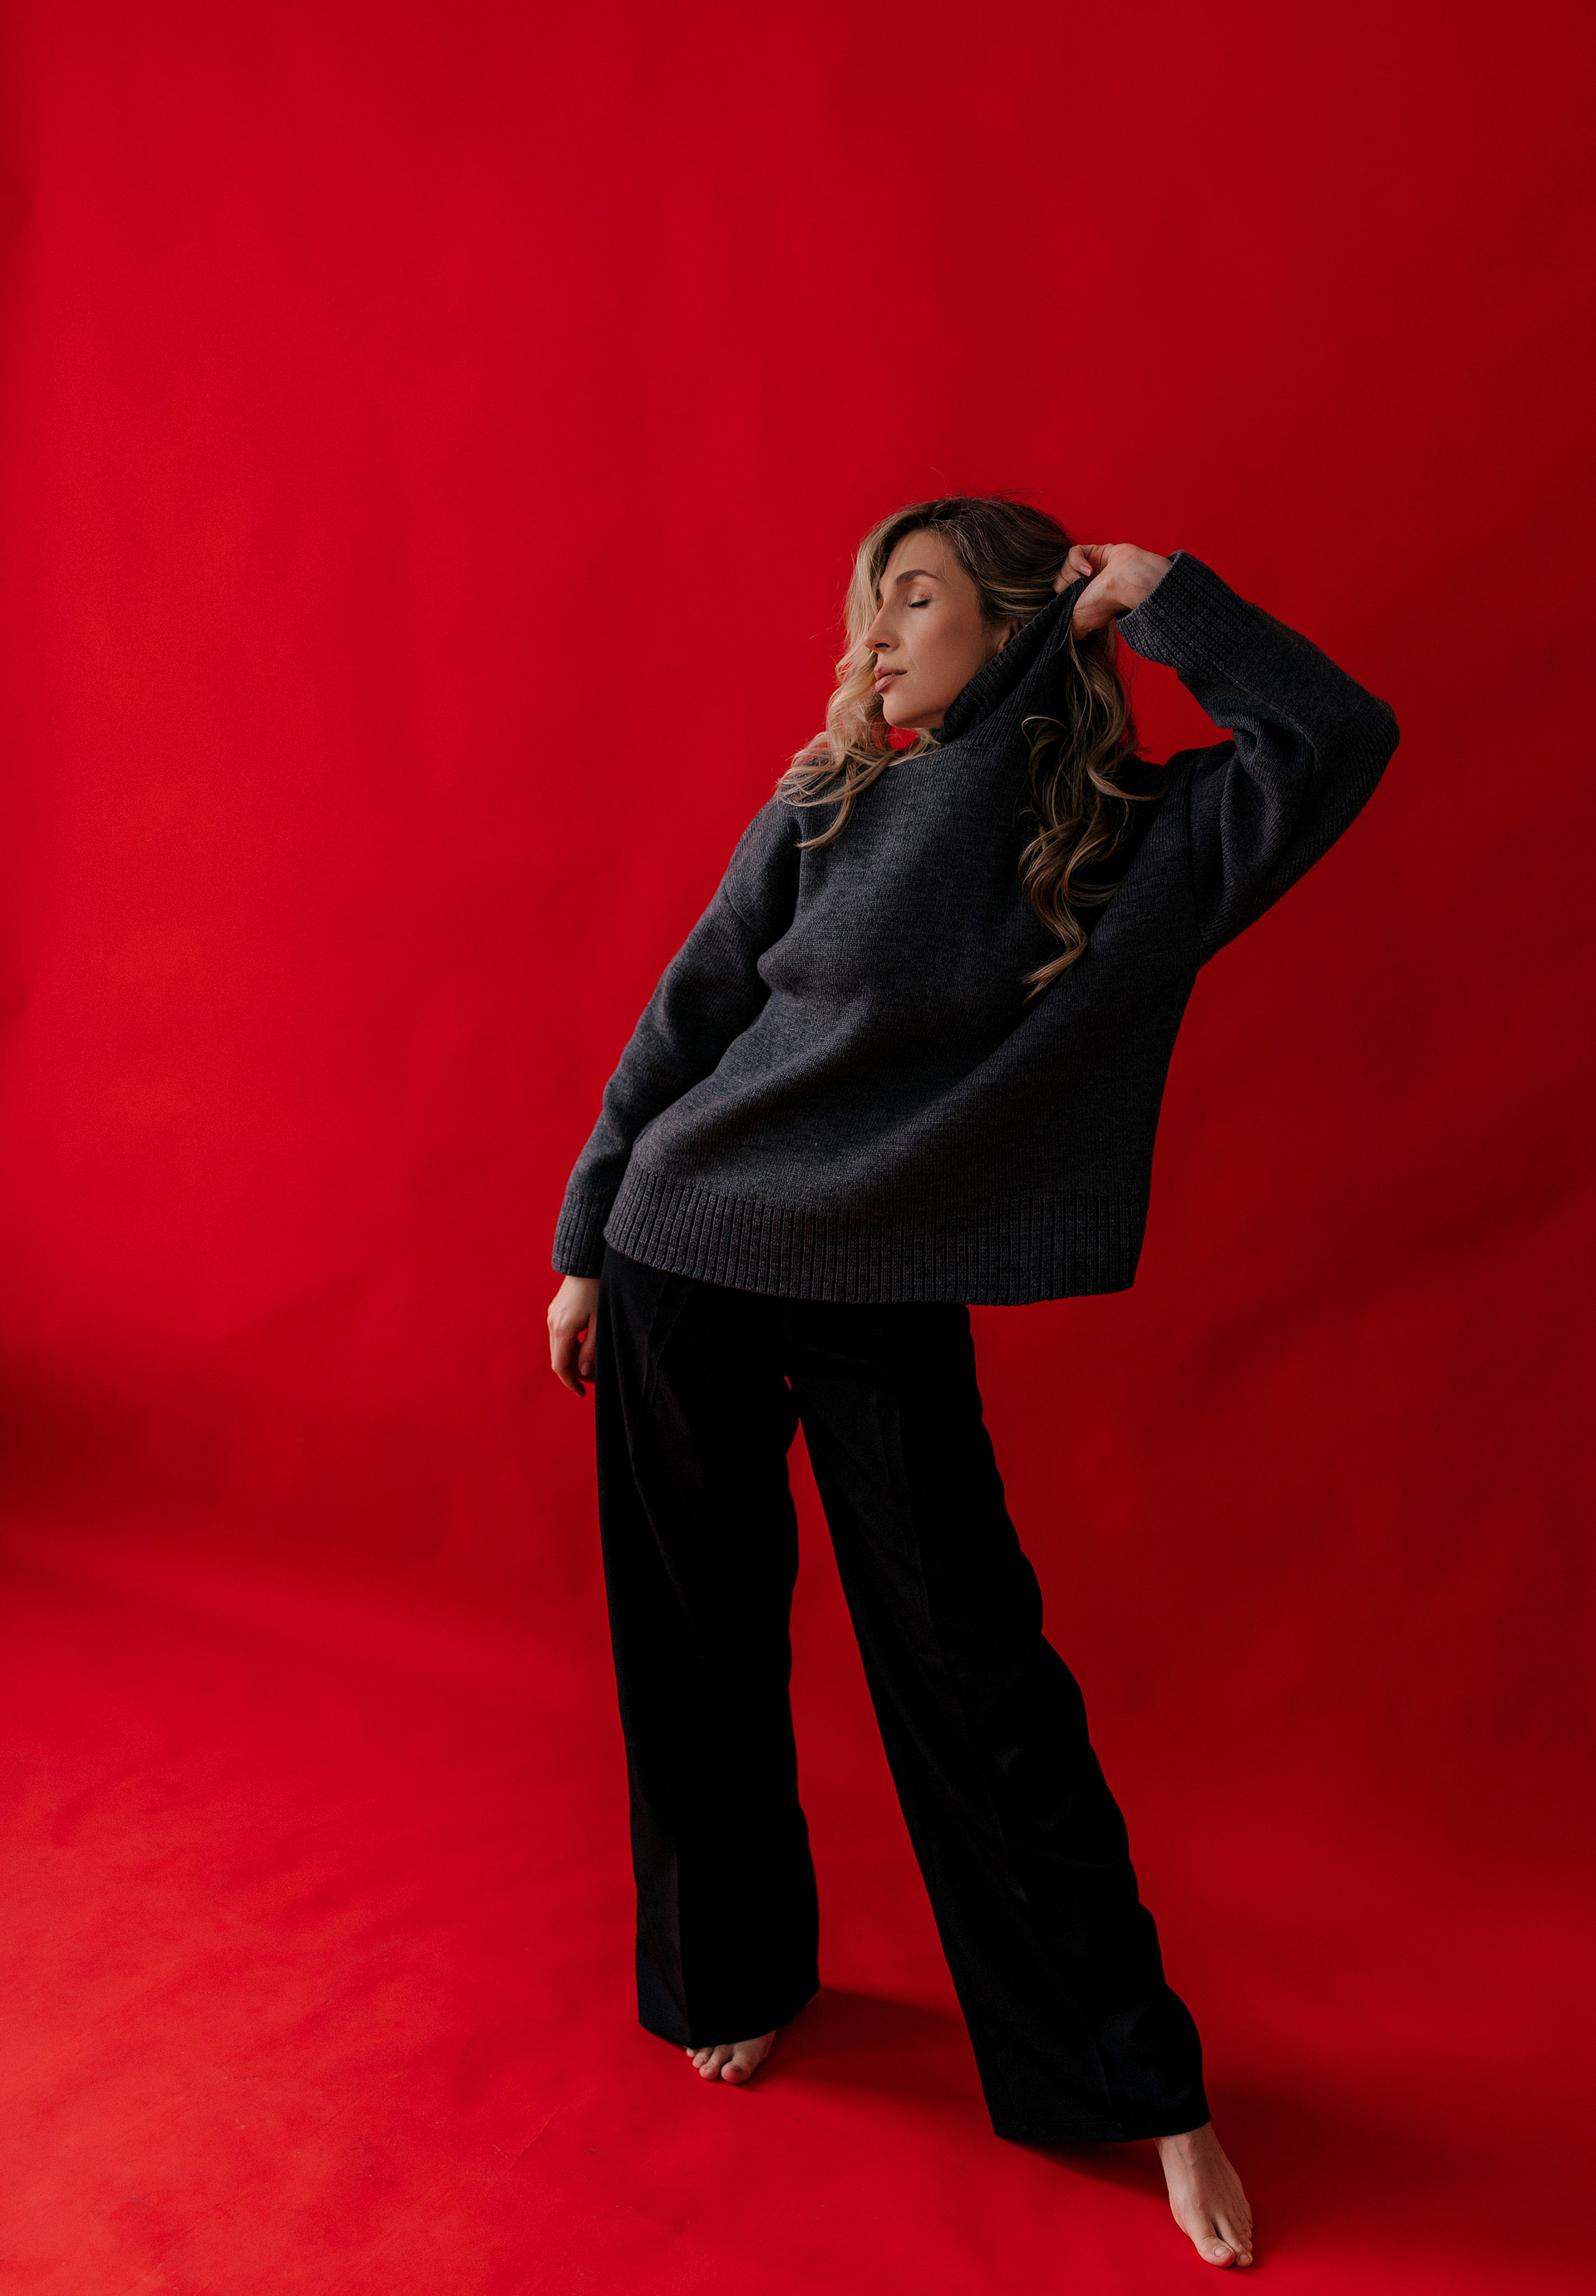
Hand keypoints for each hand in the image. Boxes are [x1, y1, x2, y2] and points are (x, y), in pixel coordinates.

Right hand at [548, 1273, 599, 1395]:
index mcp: (563, 1330)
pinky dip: (570, 1347)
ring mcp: (552, 1317)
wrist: (587, 1264)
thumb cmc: (598, 1291)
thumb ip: (591, 1349)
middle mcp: (552, 1324)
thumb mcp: (600, 1323)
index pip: (560, 1367)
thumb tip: (583, 1372)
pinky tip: (586, 1347)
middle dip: (575, 1373)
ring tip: (593, 1364)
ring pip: (559, 1349)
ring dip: (573, 1360)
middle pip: (559, 1359)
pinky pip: (559, 1337)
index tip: (582, 1393)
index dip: (570, 1383)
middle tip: (594, 1379)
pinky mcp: (555, 1311)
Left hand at [1053, 542, 1171, 633]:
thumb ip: (1068, 628)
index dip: (1061, 594)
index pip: (1059, 594)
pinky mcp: (1095, 552)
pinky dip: (1077, 560)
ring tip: (1086, 576)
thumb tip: (1061, 633)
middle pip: (1059, 577)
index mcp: (1084, 602)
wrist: (1125, 583)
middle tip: (1079, 586)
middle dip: (1066, 581)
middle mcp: (1087, 586)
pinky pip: (1074, 551)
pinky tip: (1089, 568)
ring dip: (1071, 570)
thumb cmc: (1106, 603)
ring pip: (1065, 564)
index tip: (1071, 598)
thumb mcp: (1080, 622)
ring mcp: (1091, 568)